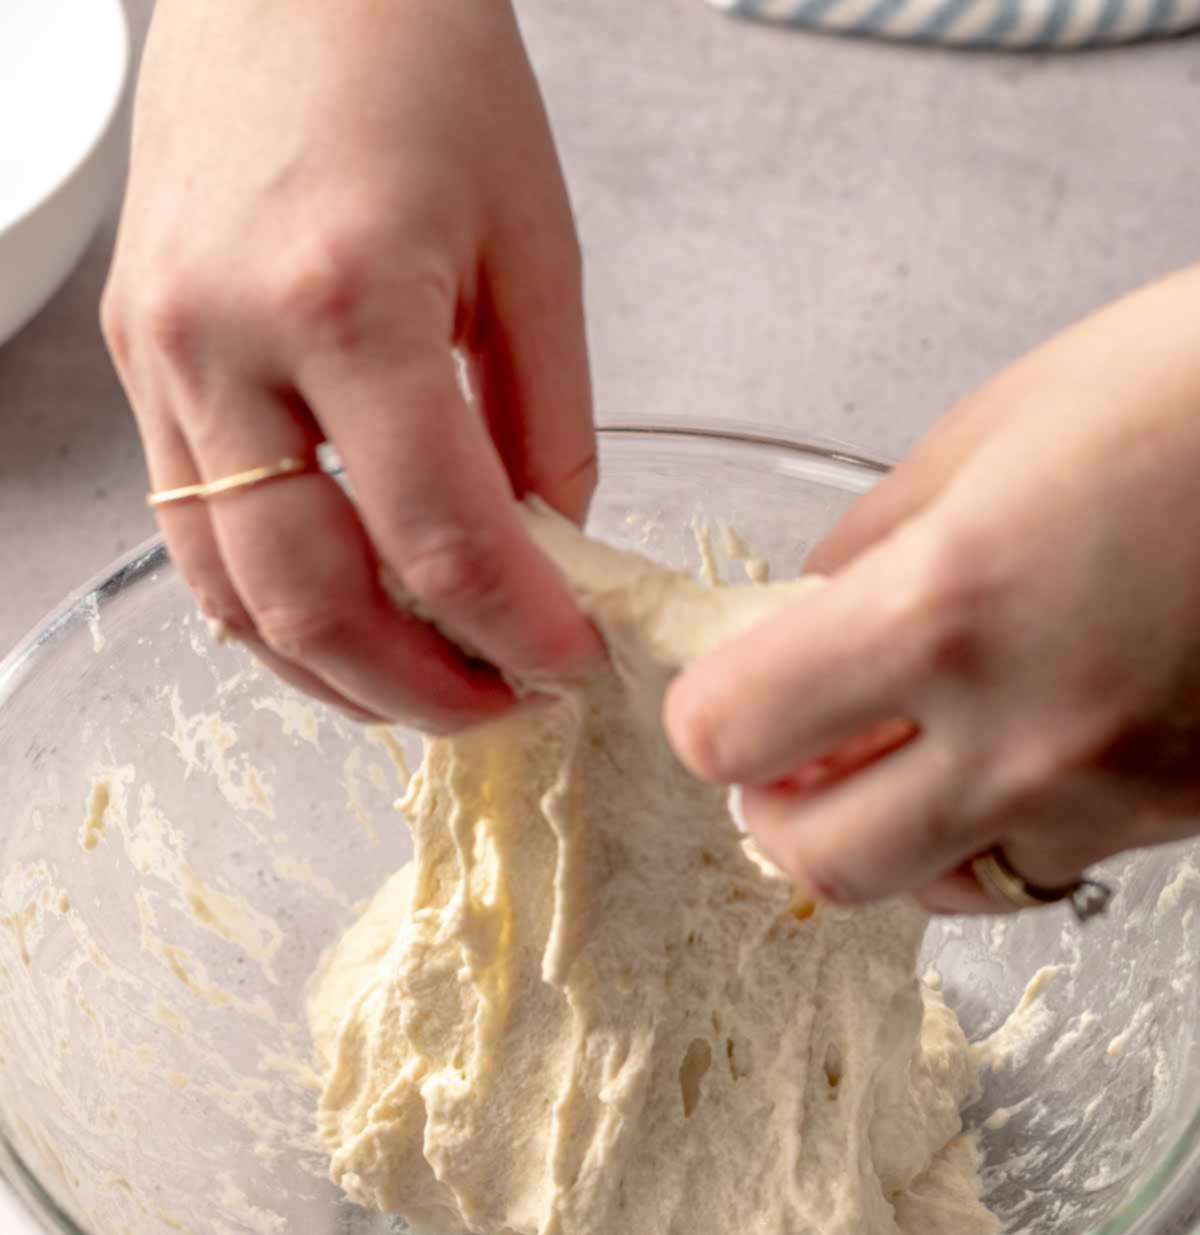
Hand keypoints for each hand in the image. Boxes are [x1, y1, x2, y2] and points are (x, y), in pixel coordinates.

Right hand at [102, 0, 598, 728]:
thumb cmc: (418, 61)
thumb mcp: (532, 244)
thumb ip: (546, 423)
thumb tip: (544, 556)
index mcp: (343, 298)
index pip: (435, 537)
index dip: (514, 631)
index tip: (568, 662)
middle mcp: (224, 341)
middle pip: (311, 599)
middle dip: (417, 689)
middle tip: (497, 707)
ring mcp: (160, 357)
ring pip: (229, 594)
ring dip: (332, 673)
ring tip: (422, 687)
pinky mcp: (136, 362)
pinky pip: (190, 535)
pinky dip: (270, 605)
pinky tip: (343, 619)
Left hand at [665, 266, 1199, 911]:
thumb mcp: (999, 425)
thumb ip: (873, 541)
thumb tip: (804, 615)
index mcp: (947, 608)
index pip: (734, 733)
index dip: (709, 715)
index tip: (728, 687)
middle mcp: (1019, 733)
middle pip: (818, 862)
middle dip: (781, 811)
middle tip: (791, 752)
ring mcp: (1104, 798)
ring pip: (929, 890)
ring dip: (887, 836)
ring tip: (908, 754)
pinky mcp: (1171, 824)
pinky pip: (1037, 871)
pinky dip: (993, 835)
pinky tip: (1011, 761)